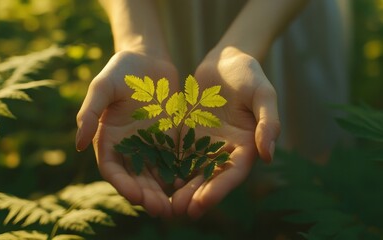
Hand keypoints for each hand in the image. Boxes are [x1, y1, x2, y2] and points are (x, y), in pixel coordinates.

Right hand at [76, 51, 178, 217]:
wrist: (148, 59)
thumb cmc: (121, 70)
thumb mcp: (102, 87)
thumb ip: (90, 113)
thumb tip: (79, 145)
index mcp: (109, 138)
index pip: (113, 168)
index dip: (122, 184)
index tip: (135, 196)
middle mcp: (129, 146)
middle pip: (136, 177)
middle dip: (147, 195)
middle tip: (161, 210)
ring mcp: (150, 143)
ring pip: (156, 173)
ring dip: (163, 190)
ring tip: (174, 205)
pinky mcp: (169, 137)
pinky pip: (174, 159)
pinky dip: (179, 172)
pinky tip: (189, 183)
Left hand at [171, 47, 280, 217]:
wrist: (226, 59)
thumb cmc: (249, 74)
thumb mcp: (263, 94)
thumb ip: (268, 122)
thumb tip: (269, 155)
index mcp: (246, 144)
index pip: (232, 172)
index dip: (218, 189)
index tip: (202, 203)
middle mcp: (225, 148)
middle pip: (210, 176)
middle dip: (196, 194)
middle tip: (179, 210)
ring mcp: (206, 142)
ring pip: (192, 169)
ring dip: (181, 186)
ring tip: (166, 202)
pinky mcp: (189, 133)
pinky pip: (178, 151)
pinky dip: (169, 165)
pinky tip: (156, 177)